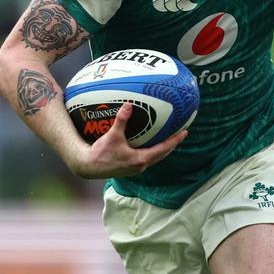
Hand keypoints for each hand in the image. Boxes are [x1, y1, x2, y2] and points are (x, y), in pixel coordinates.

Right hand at [71, 103, 187, 178]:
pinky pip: (147, 159)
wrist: (88, 167)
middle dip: (172, 144)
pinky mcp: (130, 169)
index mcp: (141, 159)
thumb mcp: (112, 135)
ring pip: (155, 158)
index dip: (175, 140)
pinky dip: (153, 152)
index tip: (185, 132)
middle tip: (181, 134)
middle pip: (163, 154)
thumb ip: (122, 120)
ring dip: (163, 149)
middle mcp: (141, 166)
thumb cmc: (100, 153)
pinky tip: (150, 145)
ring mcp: (136, 169)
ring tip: (169, 139)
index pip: (164, 148)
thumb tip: (128, 105)